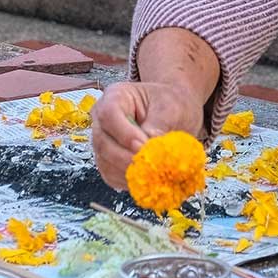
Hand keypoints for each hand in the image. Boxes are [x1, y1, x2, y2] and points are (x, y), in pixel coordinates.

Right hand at [91, 81, 205, 189]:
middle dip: (125, 158)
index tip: (143, 147)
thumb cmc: (171, 103)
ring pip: (104, 162)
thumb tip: (149, 150)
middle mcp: (102, 119)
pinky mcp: (109, 161)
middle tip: (149, 167)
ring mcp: (103, 141)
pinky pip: (111, 175)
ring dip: (127, 172)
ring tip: (152, 175)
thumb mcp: (170, 108)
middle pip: (102, 141)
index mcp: (115, 96)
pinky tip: (147, 180)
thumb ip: (158, 126)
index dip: (124, 134)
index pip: (109, 114)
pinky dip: (128, 181)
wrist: (174, 111)